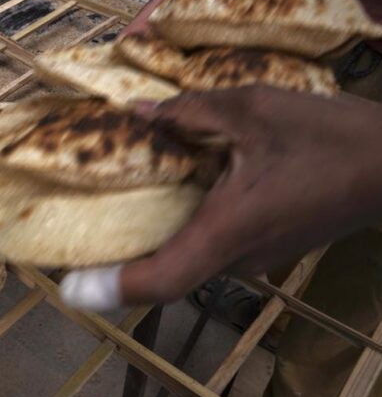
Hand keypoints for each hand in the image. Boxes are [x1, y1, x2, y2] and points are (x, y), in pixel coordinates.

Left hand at [61, 87, 381, 308]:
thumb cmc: (328, 136)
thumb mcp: (252, 109)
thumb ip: (187, 111)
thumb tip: (136, 112)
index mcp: (227, 230)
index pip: (160, 280)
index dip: (111, 288)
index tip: (69, 286)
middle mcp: (236, 257)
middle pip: (163, 274)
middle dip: (118, 259)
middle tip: (75, 231)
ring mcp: (253, 259)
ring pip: (185, 259)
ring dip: (148, 238)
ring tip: (109, 203)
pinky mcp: (263, 248)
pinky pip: (206, 246)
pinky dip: (177, 227)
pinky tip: (166, 191)